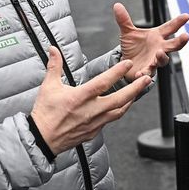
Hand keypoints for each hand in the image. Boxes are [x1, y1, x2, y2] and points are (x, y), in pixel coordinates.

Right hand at [31, 47, 151, 154]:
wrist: (41, 140)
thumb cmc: (44, 113)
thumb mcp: (48, 87)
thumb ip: (54, 66)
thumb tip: (53, 49)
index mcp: (80, 97)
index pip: (103, 82)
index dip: (117, 72)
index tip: (128, 63)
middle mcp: (90, 110)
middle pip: (119, 99)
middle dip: (136, 88)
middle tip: (148, 79)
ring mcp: (94, 123)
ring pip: (119, 111)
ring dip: (131, 100)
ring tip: (139, 91)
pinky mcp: (93, 132)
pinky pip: (110, 120)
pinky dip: (118, 111)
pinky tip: (122, 106)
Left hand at [113, 2, 188, 79]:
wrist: (126, 64)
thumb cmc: (133, 47)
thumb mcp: (128, 32)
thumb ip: (124, 20)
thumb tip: (117, 5)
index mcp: (157, 36)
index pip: (170, 28)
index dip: (178, 22)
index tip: (186, 16)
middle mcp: (159, 48)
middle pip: (174, 45)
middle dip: (180, 41)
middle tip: (186, 36)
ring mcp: (154, 61)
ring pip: (163, 60)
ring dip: (162, 57)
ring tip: (159, 53)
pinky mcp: (147, 71)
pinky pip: (148, 73)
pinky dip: (146, 73)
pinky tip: (141, 73)